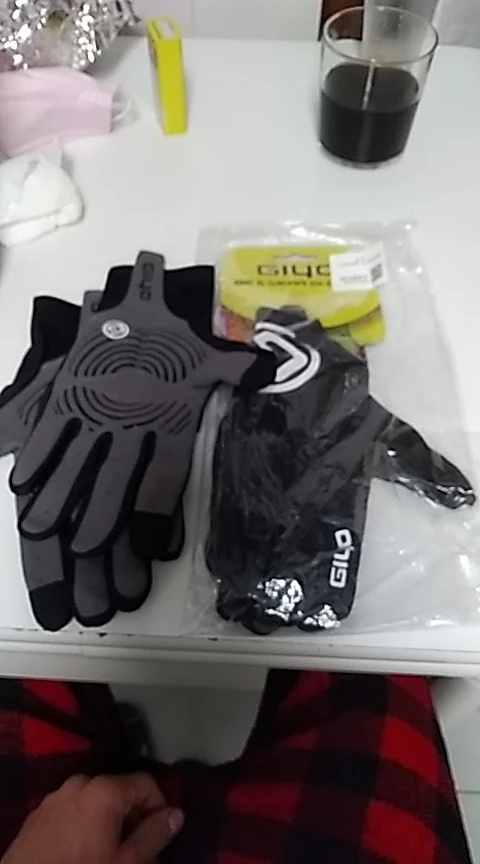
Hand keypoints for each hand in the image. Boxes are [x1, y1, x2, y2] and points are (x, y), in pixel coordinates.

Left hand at [1, 773, 183, 863]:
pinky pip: (73, 811)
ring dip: (109, 823)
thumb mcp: (127, 863)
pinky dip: (85, 825)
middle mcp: (79, 783)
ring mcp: (55, 797)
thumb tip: (176, 814)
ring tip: (109, 855)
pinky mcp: (38, 814)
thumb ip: (154, 834)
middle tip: (137, 852)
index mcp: (104, 789)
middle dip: (133, 818)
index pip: (146, 783)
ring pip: (95, 802)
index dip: (160, 808)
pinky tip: (81, 854)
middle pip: (120, 792)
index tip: (160, 835)